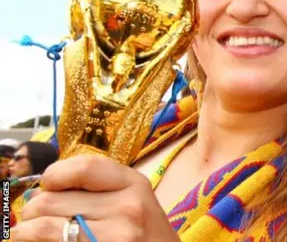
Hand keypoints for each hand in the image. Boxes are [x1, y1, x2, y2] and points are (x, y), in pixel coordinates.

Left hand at [11, 155, 178, 241]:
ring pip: (43, 226)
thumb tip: (43, 188)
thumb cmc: (144, 232)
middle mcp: (127, 207)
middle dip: (34, 208)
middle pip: (54, 199)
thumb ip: (100, 187)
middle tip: (33, 216)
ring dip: (26, 231)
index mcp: (135, 184)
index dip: (55, 174)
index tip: (47, 184)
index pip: (84, 167)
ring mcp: (115, 236)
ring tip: (27, 233)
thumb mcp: (134, 199)